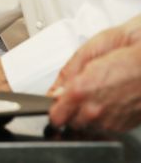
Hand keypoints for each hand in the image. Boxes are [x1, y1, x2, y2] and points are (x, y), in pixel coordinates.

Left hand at [48, 15, 140, 131]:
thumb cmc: (124, 52)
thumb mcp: (85, 56)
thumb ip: (65, 77)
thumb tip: (55, 91)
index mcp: (79, 92)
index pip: (55, 116)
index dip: (56, 110)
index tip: (57, 105)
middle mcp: (94, 110)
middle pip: (71, 123)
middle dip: (71, 112)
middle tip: (80, 97)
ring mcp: (110, 120)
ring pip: (88, 127)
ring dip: (88, 116)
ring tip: (98, 96)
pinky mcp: (123, 125)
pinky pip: (106, 127)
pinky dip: (105, 118)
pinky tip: (111, 101)